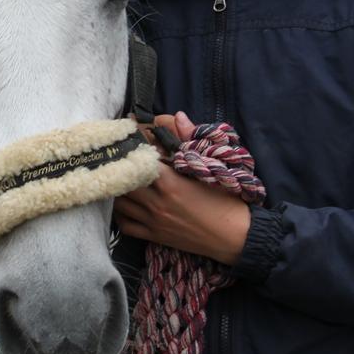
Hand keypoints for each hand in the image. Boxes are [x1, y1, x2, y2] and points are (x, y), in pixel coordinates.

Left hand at [116, 112, 250, 264]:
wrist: (236, 237)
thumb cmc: (226, 200)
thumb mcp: (210, 169)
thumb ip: (189, 140)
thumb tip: (179, 116)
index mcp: (170, 183)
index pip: (139, 161)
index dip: (131, 149)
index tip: (127, 140)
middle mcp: (157, 202)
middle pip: (123, 182)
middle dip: (119, 168)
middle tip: (118, 158)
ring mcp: (154, 220)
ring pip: (120, 204)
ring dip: (117, 190)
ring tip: (120, 180)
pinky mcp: (155, 236)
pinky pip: (126, 226)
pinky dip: (121, 215)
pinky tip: (125, 205)